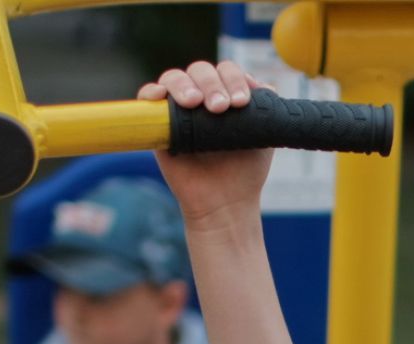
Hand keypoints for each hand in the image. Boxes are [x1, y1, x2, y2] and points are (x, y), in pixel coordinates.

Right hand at [139, 60, 273, 229]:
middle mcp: (202, 97)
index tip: (241, 102)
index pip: (227, 71)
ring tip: (194, 103)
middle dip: (212, 84)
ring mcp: (178, 108)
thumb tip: (266, 85)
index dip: (234, 79)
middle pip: (201, 71)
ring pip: (174, 78)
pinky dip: (151, 91)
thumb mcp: (263, 137)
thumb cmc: (245, 170)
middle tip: (220, 108)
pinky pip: (147, 97)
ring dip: (185, 85)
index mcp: (226, 94)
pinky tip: (161, 96)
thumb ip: (266, 110)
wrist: (225, 202)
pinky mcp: (157, 123)